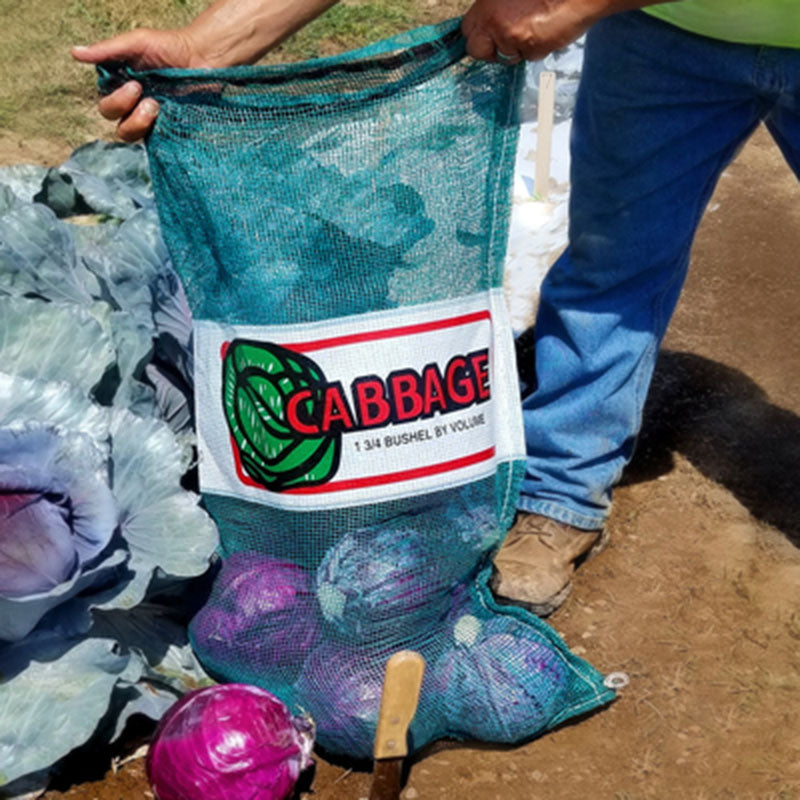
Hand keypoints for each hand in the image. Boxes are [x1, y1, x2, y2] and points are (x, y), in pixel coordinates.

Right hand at [71, 29, 202, 140]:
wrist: (203, 58)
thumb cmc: (170, 46)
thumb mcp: (137, 43)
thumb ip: (108, 51)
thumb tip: (75, 53)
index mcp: (119, 85)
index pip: (105, 104)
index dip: (116, 100)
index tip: (135, 85)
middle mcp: (131, 104)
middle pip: (113, 121)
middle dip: (126, 110)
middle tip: (147, 95)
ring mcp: (149, 118)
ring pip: (129, 134)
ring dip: (139, 123)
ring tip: (157, 106)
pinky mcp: (166, 127)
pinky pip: (154, 140)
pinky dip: (156, 132)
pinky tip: (166, 118)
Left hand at [462, 0, 613, 62]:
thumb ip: (497, 8)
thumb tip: (486, 28)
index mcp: (488, 3)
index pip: (467, 29)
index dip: (479, 34)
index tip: (487, 36)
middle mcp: (495, 19)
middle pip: (476, 49)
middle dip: (490, 49)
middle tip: (507, 38)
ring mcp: (512, 35)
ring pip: (505, 56)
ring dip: (517, 48)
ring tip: (535, 25)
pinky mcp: (531, 46)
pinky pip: (528, 56)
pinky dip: (537, 48)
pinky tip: (547, 29)